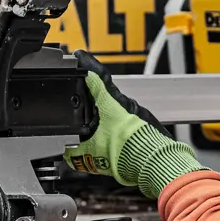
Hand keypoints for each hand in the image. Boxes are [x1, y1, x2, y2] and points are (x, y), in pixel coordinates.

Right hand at [63, 52, 206, 197]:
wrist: (150, 163)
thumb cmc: (126, 152)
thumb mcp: (89, 153)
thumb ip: (75, 152)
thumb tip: (68, 154)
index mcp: (108, 101)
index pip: (95, 75)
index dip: (85, 65)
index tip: (79, 57)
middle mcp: (123, 103)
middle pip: (103, 92)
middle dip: (91, 97)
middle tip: (79, 99)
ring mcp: (134, 112)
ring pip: (114, 108)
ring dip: (104, 115)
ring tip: (94, 129)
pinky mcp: (141, 123)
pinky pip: (123, 120)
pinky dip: (114, 127)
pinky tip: (108, 140)